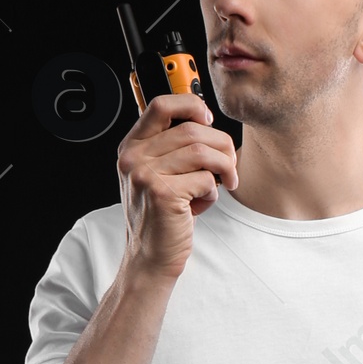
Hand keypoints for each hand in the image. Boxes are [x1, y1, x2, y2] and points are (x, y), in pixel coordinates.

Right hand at [116, 92, 239, 280]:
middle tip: (230, 165)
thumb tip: (207, 123)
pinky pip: (205, 179)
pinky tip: (201, 205)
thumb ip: (171, 148)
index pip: (162, 105)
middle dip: (221, 145)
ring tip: (224, 183)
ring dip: (224, 168)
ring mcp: (145, 175)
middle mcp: (134, 157)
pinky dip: (212, 193)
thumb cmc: (160, 218)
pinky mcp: (163, 194)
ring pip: (202, 152)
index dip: (191, 105)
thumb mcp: (157, 175)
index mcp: (132, 147)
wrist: (149, 258)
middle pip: (191, 129)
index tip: (208, 122)